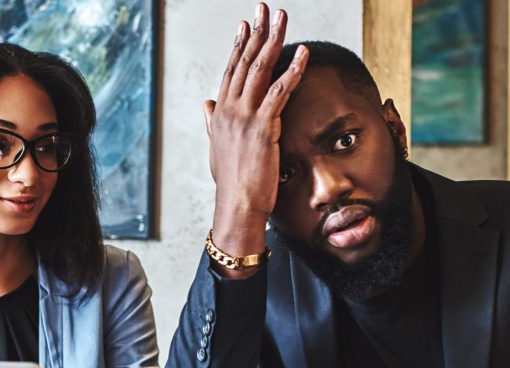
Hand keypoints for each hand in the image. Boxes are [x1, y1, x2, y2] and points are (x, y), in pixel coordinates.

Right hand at [204, 3, 309, 273]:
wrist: (236, 205)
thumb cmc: (231, 182)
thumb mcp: (218, 148)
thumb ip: (213, 123)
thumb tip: (206, 104)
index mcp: (221, 114)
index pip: (231, 71)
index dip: (239, 46)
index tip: (245, 24)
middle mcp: (230, 110)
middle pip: (245, 62)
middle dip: (256, 32)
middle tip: (264, 8)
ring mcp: (245, 117)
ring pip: (261, 69)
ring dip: (274, 40)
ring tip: (283, 18)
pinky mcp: (263, 127)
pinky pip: (280, 92)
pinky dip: (293, 70)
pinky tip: (303, 53)